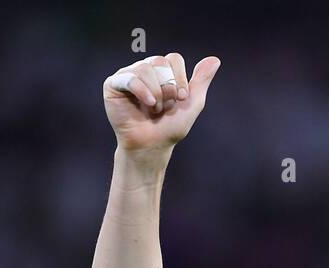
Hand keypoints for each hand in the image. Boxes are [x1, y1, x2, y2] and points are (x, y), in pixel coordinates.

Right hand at [102, 53, 220, 153]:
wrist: (151, 146)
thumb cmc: (170, 127)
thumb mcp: (192, 104)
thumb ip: (201, 81)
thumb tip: (215, 59)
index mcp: (161, 70)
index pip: (174, 58)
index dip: (180, 79)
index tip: (180, 99)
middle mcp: (144, 69)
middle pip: (160, 61)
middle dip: (167, 87)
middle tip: (164, 108)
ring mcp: (127, 75)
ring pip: (146, 69)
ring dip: (156, 94)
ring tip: (153, 110)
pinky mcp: (113, 84)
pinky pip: (130, 78)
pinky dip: (142, 91)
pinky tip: (148, 104)